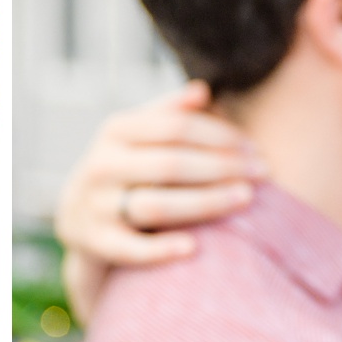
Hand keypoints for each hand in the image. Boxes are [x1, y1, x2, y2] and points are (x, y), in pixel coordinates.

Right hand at [52, 81, 261, 280]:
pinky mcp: (96, 242)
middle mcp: (101, 164)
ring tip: (244, 199)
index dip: (219, 136)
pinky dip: (162, 250)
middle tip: (263, 174)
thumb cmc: (127, 167)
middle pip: (171, 164)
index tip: (254, 148)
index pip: (176, 127)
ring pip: (156, 206)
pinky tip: (196, 248)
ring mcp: (96, 205)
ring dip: (206, 203)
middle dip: (222, 168)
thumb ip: (170, 112)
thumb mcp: (139, 134)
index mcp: (116, 130)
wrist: (78, 216)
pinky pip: (131, 250)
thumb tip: (202, 90)